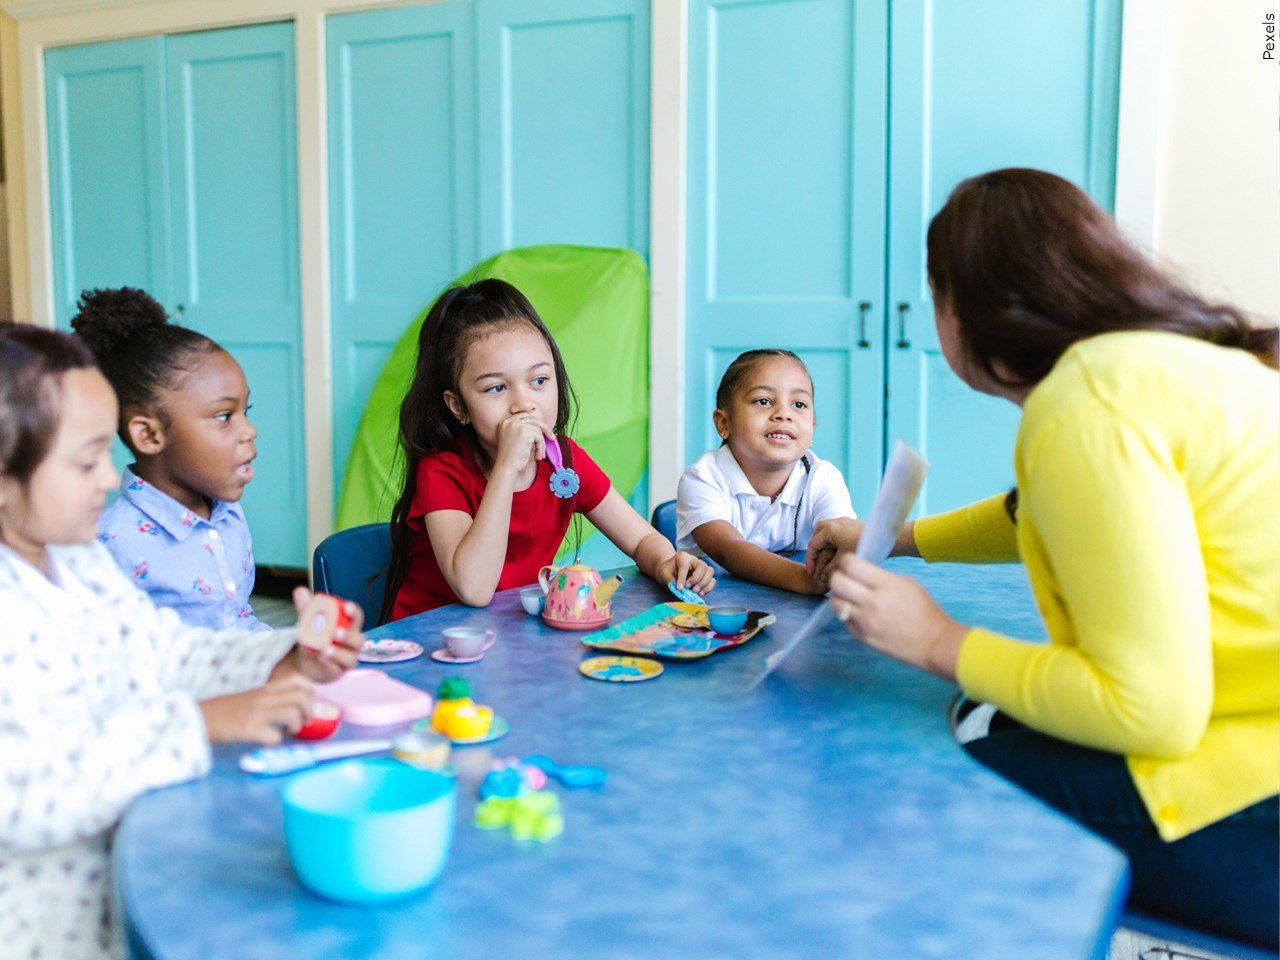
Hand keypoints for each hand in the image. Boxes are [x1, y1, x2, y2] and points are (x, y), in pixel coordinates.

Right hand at [199, 674, 313, 744]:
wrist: (198, 719)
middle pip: (302, 696)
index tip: (306, 703)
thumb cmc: (224, 711)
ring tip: (288, 732)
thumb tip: (294, 707)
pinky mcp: (249, 729)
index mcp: (265, 689)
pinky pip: (275, 736)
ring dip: (296, 725)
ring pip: (293, 712)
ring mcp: (257, 712)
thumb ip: (270, 699)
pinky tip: (267, 742)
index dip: (309, 691)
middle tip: (303, 721)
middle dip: (309, 710)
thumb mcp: (250, 698)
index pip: (298, 679)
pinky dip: (276, 742)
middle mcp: (264, 697)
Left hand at [270, 587, 363, 684]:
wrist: (306, 662)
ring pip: (349, 657)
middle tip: (334, 631)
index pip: (356, 617)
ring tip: (324, 648)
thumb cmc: (315, 638)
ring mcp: (346, 659)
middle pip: (357, 639)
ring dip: (337, 652)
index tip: (346, 607)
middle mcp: (352, 643)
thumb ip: (306, 608)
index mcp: (349, 626)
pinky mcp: (337, 672)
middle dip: (347, 635)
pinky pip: (336, 668)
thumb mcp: (308, 622)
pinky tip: (319, 657)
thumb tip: (300, 591)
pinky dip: (327, 663)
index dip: (353, 612)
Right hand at [493, 412, 550, 477]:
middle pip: (533, 419)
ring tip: (539, 454)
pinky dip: (541, 447)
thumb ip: (525, 430)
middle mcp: (510, 421)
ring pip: (538, 429)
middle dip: (544, 428)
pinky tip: (538, 456)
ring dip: (542, 443)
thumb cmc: (512, 458)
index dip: (536, 422)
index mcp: (505, 422)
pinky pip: (539, 437)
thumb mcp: (517, 440)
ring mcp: (516, 425)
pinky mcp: (524, 431)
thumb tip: (543, 426)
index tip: (544, 430)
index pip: (524, 415)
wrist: (506, 468)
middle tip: (552, 438)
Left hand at [656, 551, 716, 594]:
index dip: (683, 577)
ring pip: (710, 572)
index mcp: (683, 557)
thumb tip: (679, 589)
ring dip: (704, 584)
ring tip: (695, 592)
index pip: (685, 566)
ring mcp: (701, 568)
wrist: (670, 572)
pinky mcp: (705, 576)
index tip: (679, 588)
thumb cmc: (667, 571)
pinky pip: (712, 580)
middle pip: (702, 566)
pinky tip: (700, 593)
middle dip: (696, 579)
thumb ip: (669, 580)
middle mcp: (695, 560)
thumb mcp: (663, 574)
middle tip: (689, 588)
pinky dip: (708, 588)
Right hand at [806, 517, 864, 582]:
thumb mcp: (843, 561)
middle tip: (815, 560)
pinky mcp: (853, 524)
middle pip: (817, 532)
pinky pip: (837, 530)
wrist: (885, 539)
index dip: (810, 560)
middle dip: (814, 547)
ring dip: (823, 542)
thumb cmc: (864, 548)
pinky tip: (837, 550)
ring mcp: (845, 521)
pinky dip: (833, 539)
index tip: (811, 572)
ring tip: (824, 555)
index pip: (813, 544)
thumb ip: (830, 569)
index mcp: (830, 529)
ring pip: (827, 530)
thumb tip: (823, 577)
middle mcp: (835, 521)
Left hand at [826, 554, 966, 679]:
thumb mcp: (906, 583)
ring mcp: (864, 622)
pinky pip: (844, 620)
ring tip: (848, 596)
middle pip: (837, 583)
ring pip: (835, 603)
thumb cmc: (923, 609)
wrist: (932, 642)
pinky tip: (857, 612)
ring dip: (838, 596)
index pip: (851, 565)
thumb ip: (881, 577)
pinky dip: (846, 614)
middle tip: (844, 578)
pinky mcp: (862, 637)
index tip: (849, 563)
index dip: (846, 561)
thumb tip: (862, 573)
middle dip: (837, 576)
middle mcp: (871, 602)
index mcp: (885, 585)